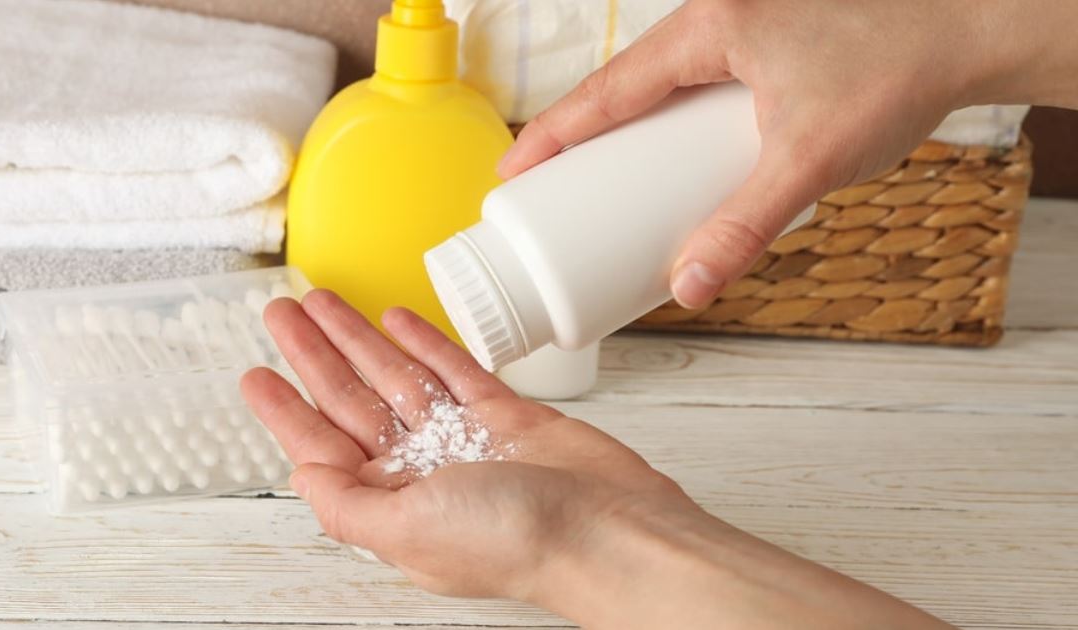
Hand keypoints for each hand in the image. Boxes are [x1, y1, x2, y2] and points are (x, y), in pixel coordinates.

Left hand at [240, 288, 696, 599]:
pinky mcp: (507, 416)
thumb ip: (346, 504)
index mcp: (392, 504)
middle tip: (282, 313)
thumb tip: (300, 474)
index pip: (321, 445)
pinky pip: (454, 370)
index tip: (255, 374)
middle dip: (315, 356)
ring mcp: (465, 440)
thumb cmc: (517, 541)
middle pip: (352, 401)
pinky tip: (397, 320)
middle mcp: (423, 472)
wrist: (609, 530)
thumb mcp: (407, 530)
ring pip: (397, 377)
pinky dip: (424, 343)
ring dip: (359, 339)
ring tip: (324, 302)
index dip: (285, 409)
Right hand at [497, 0, 1070, 309]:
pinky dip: (660, 126)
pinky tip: (658, 161)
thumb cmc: (896, 71)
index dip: (553, 133)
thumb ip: (747, 225)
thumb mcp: (809, 159)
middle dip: (574, 138)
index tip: (511, 172)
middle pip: (620, 87)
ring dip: (617, 132)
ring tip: (586, 185)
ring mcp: (737, 31)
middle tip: (537, 191)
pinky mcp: (760, 49)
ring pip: (653, 87)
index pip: (608, 89)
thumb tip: (692, 287)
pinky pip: (687, 88)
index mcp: (710, 28)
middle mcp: (715, 21)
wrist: (965, 35)